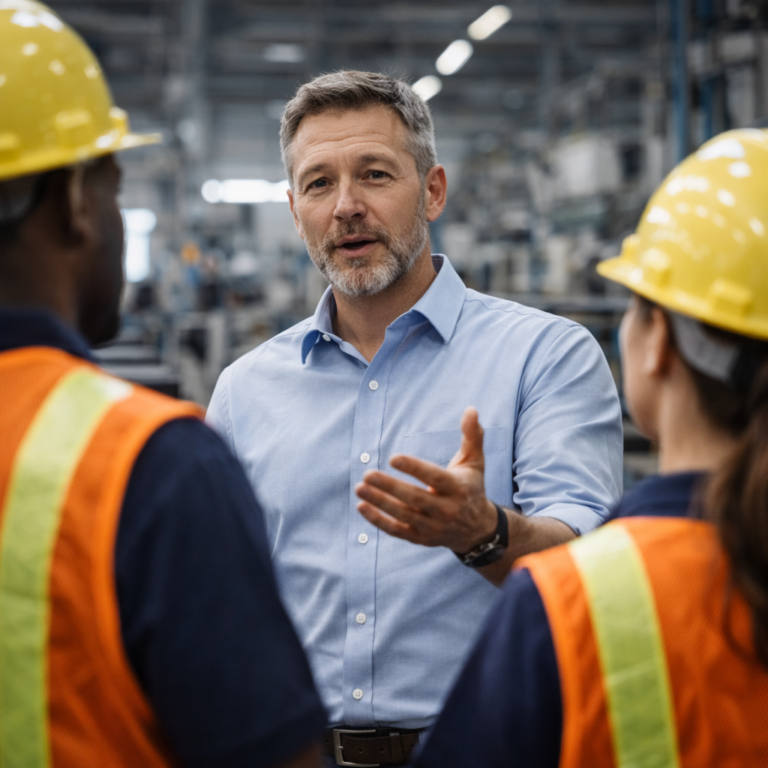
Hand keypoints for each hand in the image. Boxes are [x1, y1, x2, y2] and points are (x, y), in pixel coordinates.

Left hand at [355, 407, 497, 552]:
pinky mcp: (421, 538)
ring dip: (380, 502)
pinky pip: (397, 530)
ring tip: (360, 487)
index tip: (393, 458)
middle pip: (415, 498)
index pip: (434, 477)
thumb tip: (471, 409)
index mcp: (457, 488)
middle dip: (390, 487)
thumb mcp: (475, 462)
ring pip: (403, 515)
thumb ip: (472, 435)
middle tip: (367, 474)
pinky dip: (378, 521)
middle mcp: (446, 509)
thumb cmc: (471, 487)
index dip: (414, 468)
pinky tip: (362, 506)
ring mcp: (432, 526)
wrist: (477, 529)